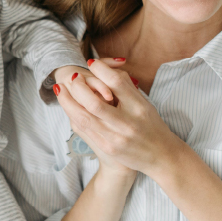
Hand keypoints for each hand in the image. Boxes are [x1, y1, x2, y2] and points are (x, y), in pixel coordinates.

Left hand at [59, 59, 183, 176]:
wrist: (161, 158)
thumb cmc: (151, 125)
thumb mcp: (143, 103)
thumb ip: (125, 86)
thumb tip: (102, 66)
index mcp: (139, 107)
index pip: (116, 82)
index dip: (101, 69)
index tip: (91, 62)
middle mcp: (127, 124)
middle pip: (94, 103)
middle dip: (78, 87)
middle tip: (73, 77)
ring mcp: (115, 139)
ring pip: (84, 117)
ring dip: (67, 101)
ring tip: (60, 88)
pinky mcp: (107, 148)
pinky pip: (84, 129)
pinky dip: (73, 114)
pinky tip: (67, 105)